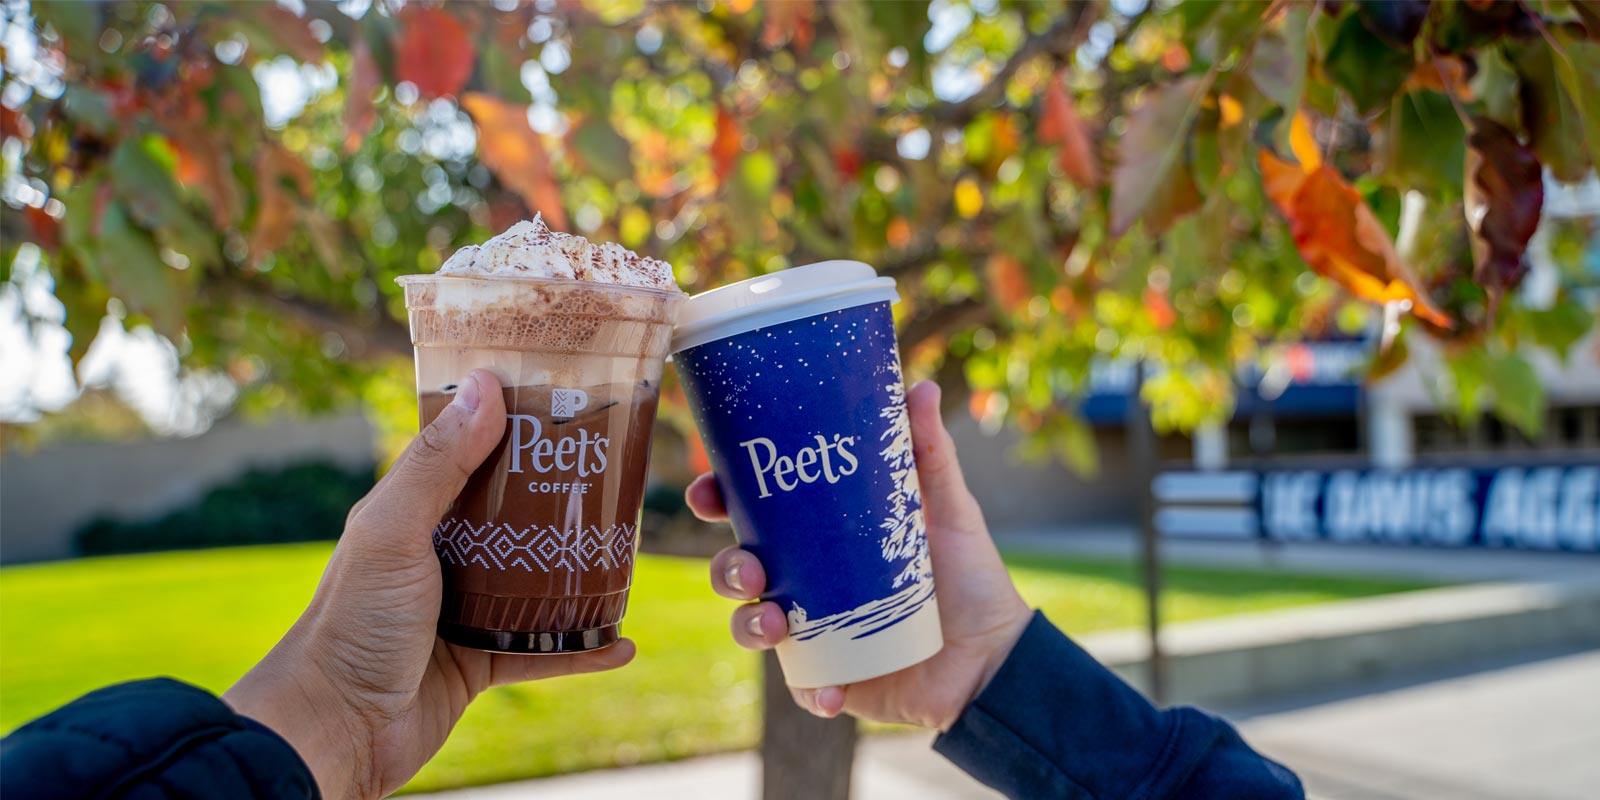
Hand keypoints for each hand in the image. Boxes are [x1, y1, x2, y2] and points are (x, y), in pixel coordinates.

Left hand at [224, 370, 634, 798]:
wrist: (332, 731)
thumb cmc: (351, 625)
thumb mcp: (394, 531)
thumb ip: (437, 463)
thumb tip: (486, 385)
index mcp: (413, 513)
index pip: (467, 452)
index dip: (512, 424)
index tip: (566, 399)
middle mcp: (439, 555)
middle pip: (512, 513)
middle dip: (560, 494)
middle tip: (616, 472)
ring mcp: (461, 609)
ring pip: (535, 580)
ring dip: (578, 571)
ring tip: (626, 551)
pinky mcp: (479, 662)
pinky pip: (542, 650)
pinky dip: (581, 648)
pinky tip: (622, 644)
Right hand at [688, 380, 1030, 730]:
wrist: (995, 653)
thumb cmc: (966, 573)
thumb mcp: (947, 507)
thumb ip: (929, 451)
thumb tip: (920, 387)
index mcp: (818, 536)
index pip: (753, 514)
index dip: (718, 501)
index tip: (708, 490)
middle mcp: (805, 582)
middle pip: (738, 570)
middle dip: (727, 568)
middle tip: (748, 567)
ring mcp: (813, 633)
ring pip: (752, 627)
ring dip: (749, 627)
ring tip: (777, 625)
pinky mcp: (832, 678)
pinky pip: (804, 687)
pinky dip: (810, 690)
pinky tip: (830, 691)